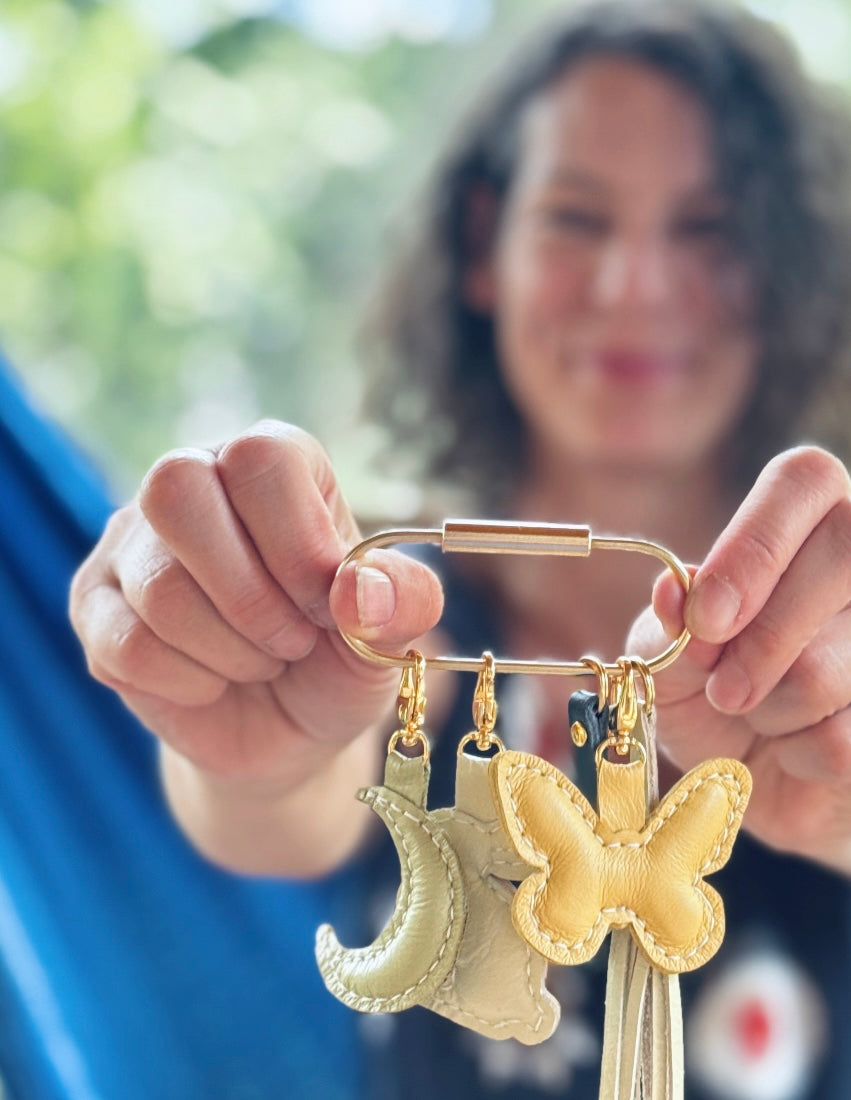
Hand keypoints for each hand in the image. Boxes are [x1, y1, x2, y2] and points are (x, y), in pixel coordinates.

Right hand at [70, 420, 442, 872]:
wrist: (285, 731)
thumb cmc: (339, 662)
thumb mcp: (391, 636)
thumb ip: (401, 602)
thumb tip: (357, 589)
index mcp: (274, 461)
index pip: (260, 459)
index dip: (297, 545)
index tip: (330, 609)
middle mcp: (194, 479)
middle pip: (176, 490)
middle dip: (249, 595)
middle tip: (292, 641)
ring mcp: (131, 543)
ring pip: (158, 586)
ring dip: (231, 650)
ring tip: (263, 663)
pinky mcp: (93, 606)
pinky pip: (125, 645)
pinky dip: (189, 683)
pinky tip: (214, 682)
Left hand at [628, 447, 850, 875]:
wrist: (754, 779)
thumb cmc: (709, 694)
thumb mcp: (670, 653)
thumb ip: (671, 623)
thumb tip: (674, 590)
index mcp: (806, 516)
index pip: (803, 480)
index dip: (753, 547)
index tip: (706, 617)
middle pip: (839, 557)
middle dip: (763, 641)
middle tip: (724, 690)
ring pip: (830, 667)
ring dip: (771, 709)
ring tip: (760, 714)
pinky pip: (844, 737)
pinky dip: (801, 755)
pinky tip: (798, 748)